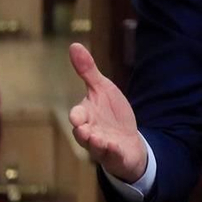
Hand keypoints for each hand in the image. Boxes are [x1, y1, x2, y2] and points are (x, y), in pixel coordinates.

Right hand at [67, 43, 146, 183]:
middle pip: (82, 133)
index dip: (78, 116)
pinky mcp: (116, 156)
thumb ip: (88, 71)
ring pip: (96, 147)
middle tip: (84, 130)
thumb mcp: (102, 89)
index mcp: (86, 116)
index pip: (78, 115)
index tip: (77, 116)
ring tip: (99, 140)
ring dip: (97, 143)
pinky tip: (116, 146)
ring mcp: (102, 146)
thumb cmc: (110, 114)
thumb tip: (74, 45)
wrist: (127, 140)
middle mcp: (90, 133)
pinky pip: (114, 156)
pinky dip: (114, 152)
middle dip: (82, 132)